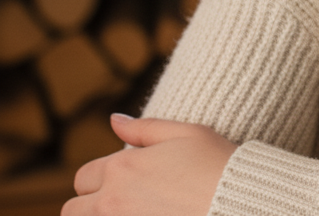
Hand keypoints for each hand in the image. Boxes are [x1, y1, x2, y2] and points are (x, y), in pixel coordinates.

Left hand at [62, 114, 236, 215]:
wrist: (239, 203)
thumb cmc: (217, 164)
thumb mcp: (186, 133)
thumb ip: (144, 128)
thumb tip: (113, 119)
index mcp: (122, 168)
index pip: (84, 176)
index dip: (100, 177)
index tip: (123, 181)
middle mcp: (112, 202)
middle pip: (72, 210)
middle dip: (89, 206)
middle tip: (120, 203)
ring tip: (131, 211)